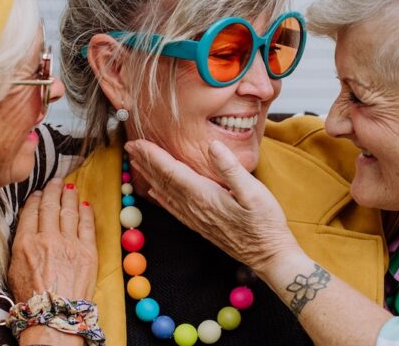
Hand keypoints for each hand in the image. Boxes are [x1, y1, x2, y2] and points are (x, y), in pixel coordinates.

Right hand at [8, 179, 96, 302]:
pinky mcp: (87, 251)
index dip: (36, 199)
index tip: (39, 193)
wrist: (53, 316)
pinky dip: (85, 212)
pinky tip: (84, 204)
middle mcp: (47, 238)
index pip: (31, 212)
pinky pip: (87, 225)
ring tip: (69, 187)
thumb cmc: (30, 298)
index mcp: (25, 242)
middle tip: (56, 182)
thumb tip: (29, 230)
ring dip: (69, 197)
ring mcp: (69, 243)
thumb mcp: (13, 269)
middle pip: (50, 206)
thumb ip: (21, 245)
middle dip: (53, 190)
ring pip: (69, 212)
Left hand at [125, 139, 301, 271]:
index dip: (153, 156)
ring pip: (165, 194)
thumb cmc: (265, 223)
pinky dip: (160, 197)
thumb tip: (212, 146)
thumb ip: (231, 169)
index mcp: (204, 196)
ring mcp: (196, 218)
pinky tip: (154, 192)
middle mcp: (195, 208)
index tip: (137, 142)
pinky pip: (173, 208)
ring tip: (136, 163)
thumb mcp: (254, 192)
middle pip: (163, 181)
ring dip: (149, 177)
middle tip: (129, 146)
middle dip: (145, 162)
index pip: (171, 172)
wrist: (269, 256)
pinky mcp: (201, 225)